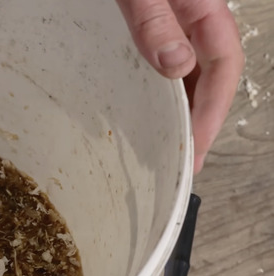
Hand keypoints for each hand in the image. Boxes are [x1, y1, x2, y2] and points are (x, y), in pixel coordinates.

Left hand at [115, 0, 244, 172]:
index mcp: (201, 8)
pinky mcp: (155, 21)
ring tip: (171, 148)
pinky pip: (169, 58)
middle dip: (199, 122)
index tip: (194, 151)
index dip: (209, 114)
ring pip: (192, 70)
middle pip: (209, 76)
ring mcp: (176, 19)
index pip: (220, 70)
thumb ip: (154, 20)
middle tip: (183, 164)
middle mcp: (193, 17)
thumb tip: (175, 66)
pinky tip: (153, 107)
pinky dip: (165, 87)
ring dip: (185, 109)